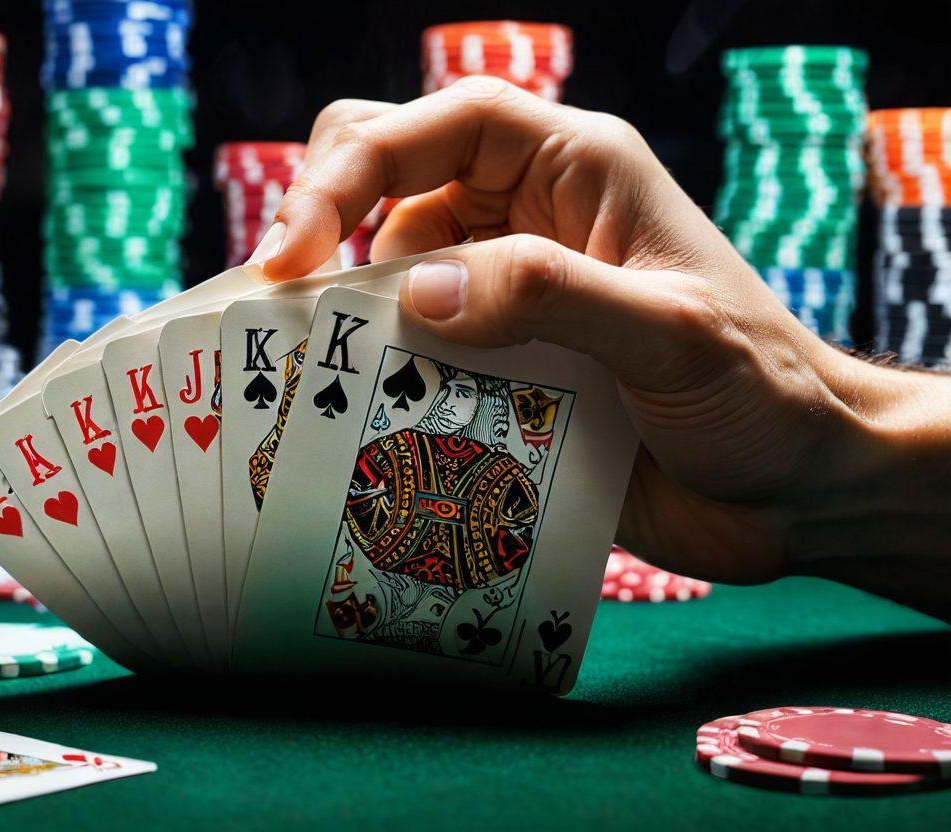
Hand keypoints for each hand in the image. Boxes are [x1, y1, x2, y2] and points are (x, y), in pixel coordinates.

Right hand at [251, 77, 950, 618]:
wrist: (794, 490)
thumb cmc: (761, 395)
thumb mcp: (670, 335)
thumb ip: (548, 297)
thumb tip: (417, 290)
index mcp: (576, 172)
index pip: (445, 124)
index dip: (359, 165)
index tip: (298, 248)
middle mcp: (531, 221)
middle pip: (396, 179)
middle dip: (328, 222)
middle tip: (284, 301)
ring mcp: (510, 296)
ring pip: (392, 274)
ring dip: (352, 317)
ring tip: (319, 380)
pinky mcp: (499, 366)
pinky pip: (414, 352)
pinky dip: (379, 377)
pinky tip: (361, 418)